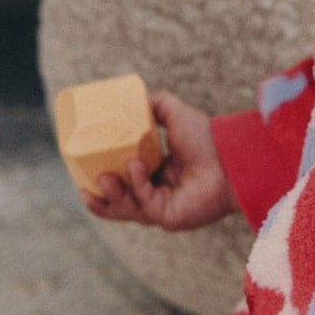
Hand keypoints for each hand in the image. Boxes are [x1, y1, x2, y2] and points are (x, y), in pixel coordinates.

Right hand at [82, 89, 237, 231]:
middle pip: (119, 201)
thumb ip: (155, 104)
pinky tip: (135, 168)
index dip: (101, 181)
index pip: (122, 182)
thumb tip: (135, 97)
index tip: (83, 172)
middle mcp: (157, 194)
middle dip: (101, 196)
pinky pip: (145, 205)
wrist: (231, 155)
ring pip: (127, 209)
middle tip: (86, 184)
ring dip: (112, 194)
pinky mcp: (170, 216)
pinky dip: (137, 186)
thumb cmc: (207, 137)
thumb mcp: (175, 113)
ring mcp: (162, 208)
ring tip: (106, 176)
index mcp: (155, 175)